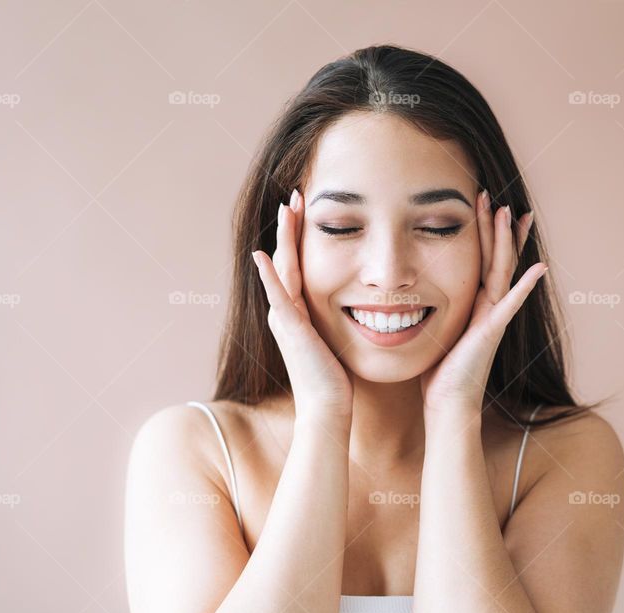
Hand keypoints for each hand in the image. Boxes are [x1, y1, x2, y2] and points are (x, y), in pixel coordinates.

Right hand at [252, 189, 354, 421]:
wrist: (328, 406)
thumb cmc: (337, 378)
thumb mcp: (336, 337)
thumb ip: (338, 317)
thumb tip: (360, 302)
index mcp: (298, 310)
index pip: (298, 263)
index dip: (300, 235)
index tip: (307, 208)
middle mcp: (286, 310)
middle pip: (287, 258)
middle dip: (290, 226)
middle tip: (295, 195)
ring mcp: (285, 318)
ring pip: (282, 268)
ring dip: (283, 238)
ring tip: (286, 209)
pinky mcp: (290, 328)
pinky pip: (278, 296)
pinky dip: (269, 275)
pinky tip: (263, 255)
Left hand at [419, 190, 546, 416]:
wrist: (448, 405)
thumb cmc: (437, 374)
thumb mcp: (432, 331)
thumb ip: (429, 311)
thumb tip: (408, 296)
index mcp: (473, 305)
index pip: (481, 262)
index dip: (483, 236)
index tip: (485, 209)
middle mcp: (488, 308)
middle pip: (495, 259)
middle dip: (496, 229)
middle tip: (499, 199)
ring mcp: (493, 318)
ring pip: (502, 271)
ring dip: (507, 243)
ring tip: (512, 214)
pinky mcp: (490, 331)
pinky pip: (510, 303)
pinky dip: (525, 286)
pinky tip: (539, 269)